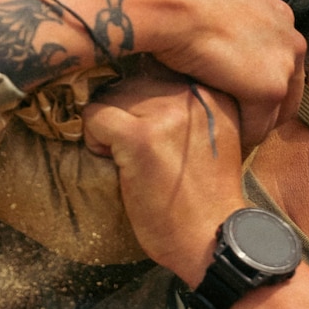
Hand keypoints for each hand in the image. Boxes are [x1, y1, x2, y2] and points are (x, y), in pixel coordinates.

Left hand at [82, 77, 248, 283]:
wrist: (213, 239)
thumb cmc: (206, 197)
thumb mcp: (210, 137)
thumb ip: (186, 108)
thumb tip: (137, 84)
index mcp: (214, 90)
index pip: (159, 69)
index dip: (145, 103)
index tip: (154, 136)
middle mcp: (193, 93)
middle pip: (131, 82)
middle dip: (126, 116)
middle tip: (143, 154)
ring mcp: (166, 112)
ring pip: (109, 96)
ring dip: (110, 129)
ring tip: (133, 162)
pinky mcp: (140, 136)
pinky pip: (94, 116)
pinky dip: (94, 141)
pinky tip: (118, 165)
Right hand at [120, 0, 306, 147]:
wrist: (170, 2)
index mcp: (280, 13)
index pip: (282, 56)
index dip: (261, 74)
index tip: (238, 88)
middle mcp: (291, 38)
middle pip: (288, 87)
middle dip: (267, 106)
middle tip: (238, 120)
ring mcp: (284, 65)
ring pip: (275, 110)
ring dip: (256, 125)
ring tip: (232, 136)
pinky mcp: (269, 89)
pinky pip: (260, 124)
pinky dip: (244, 135)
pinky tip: (226, 140)